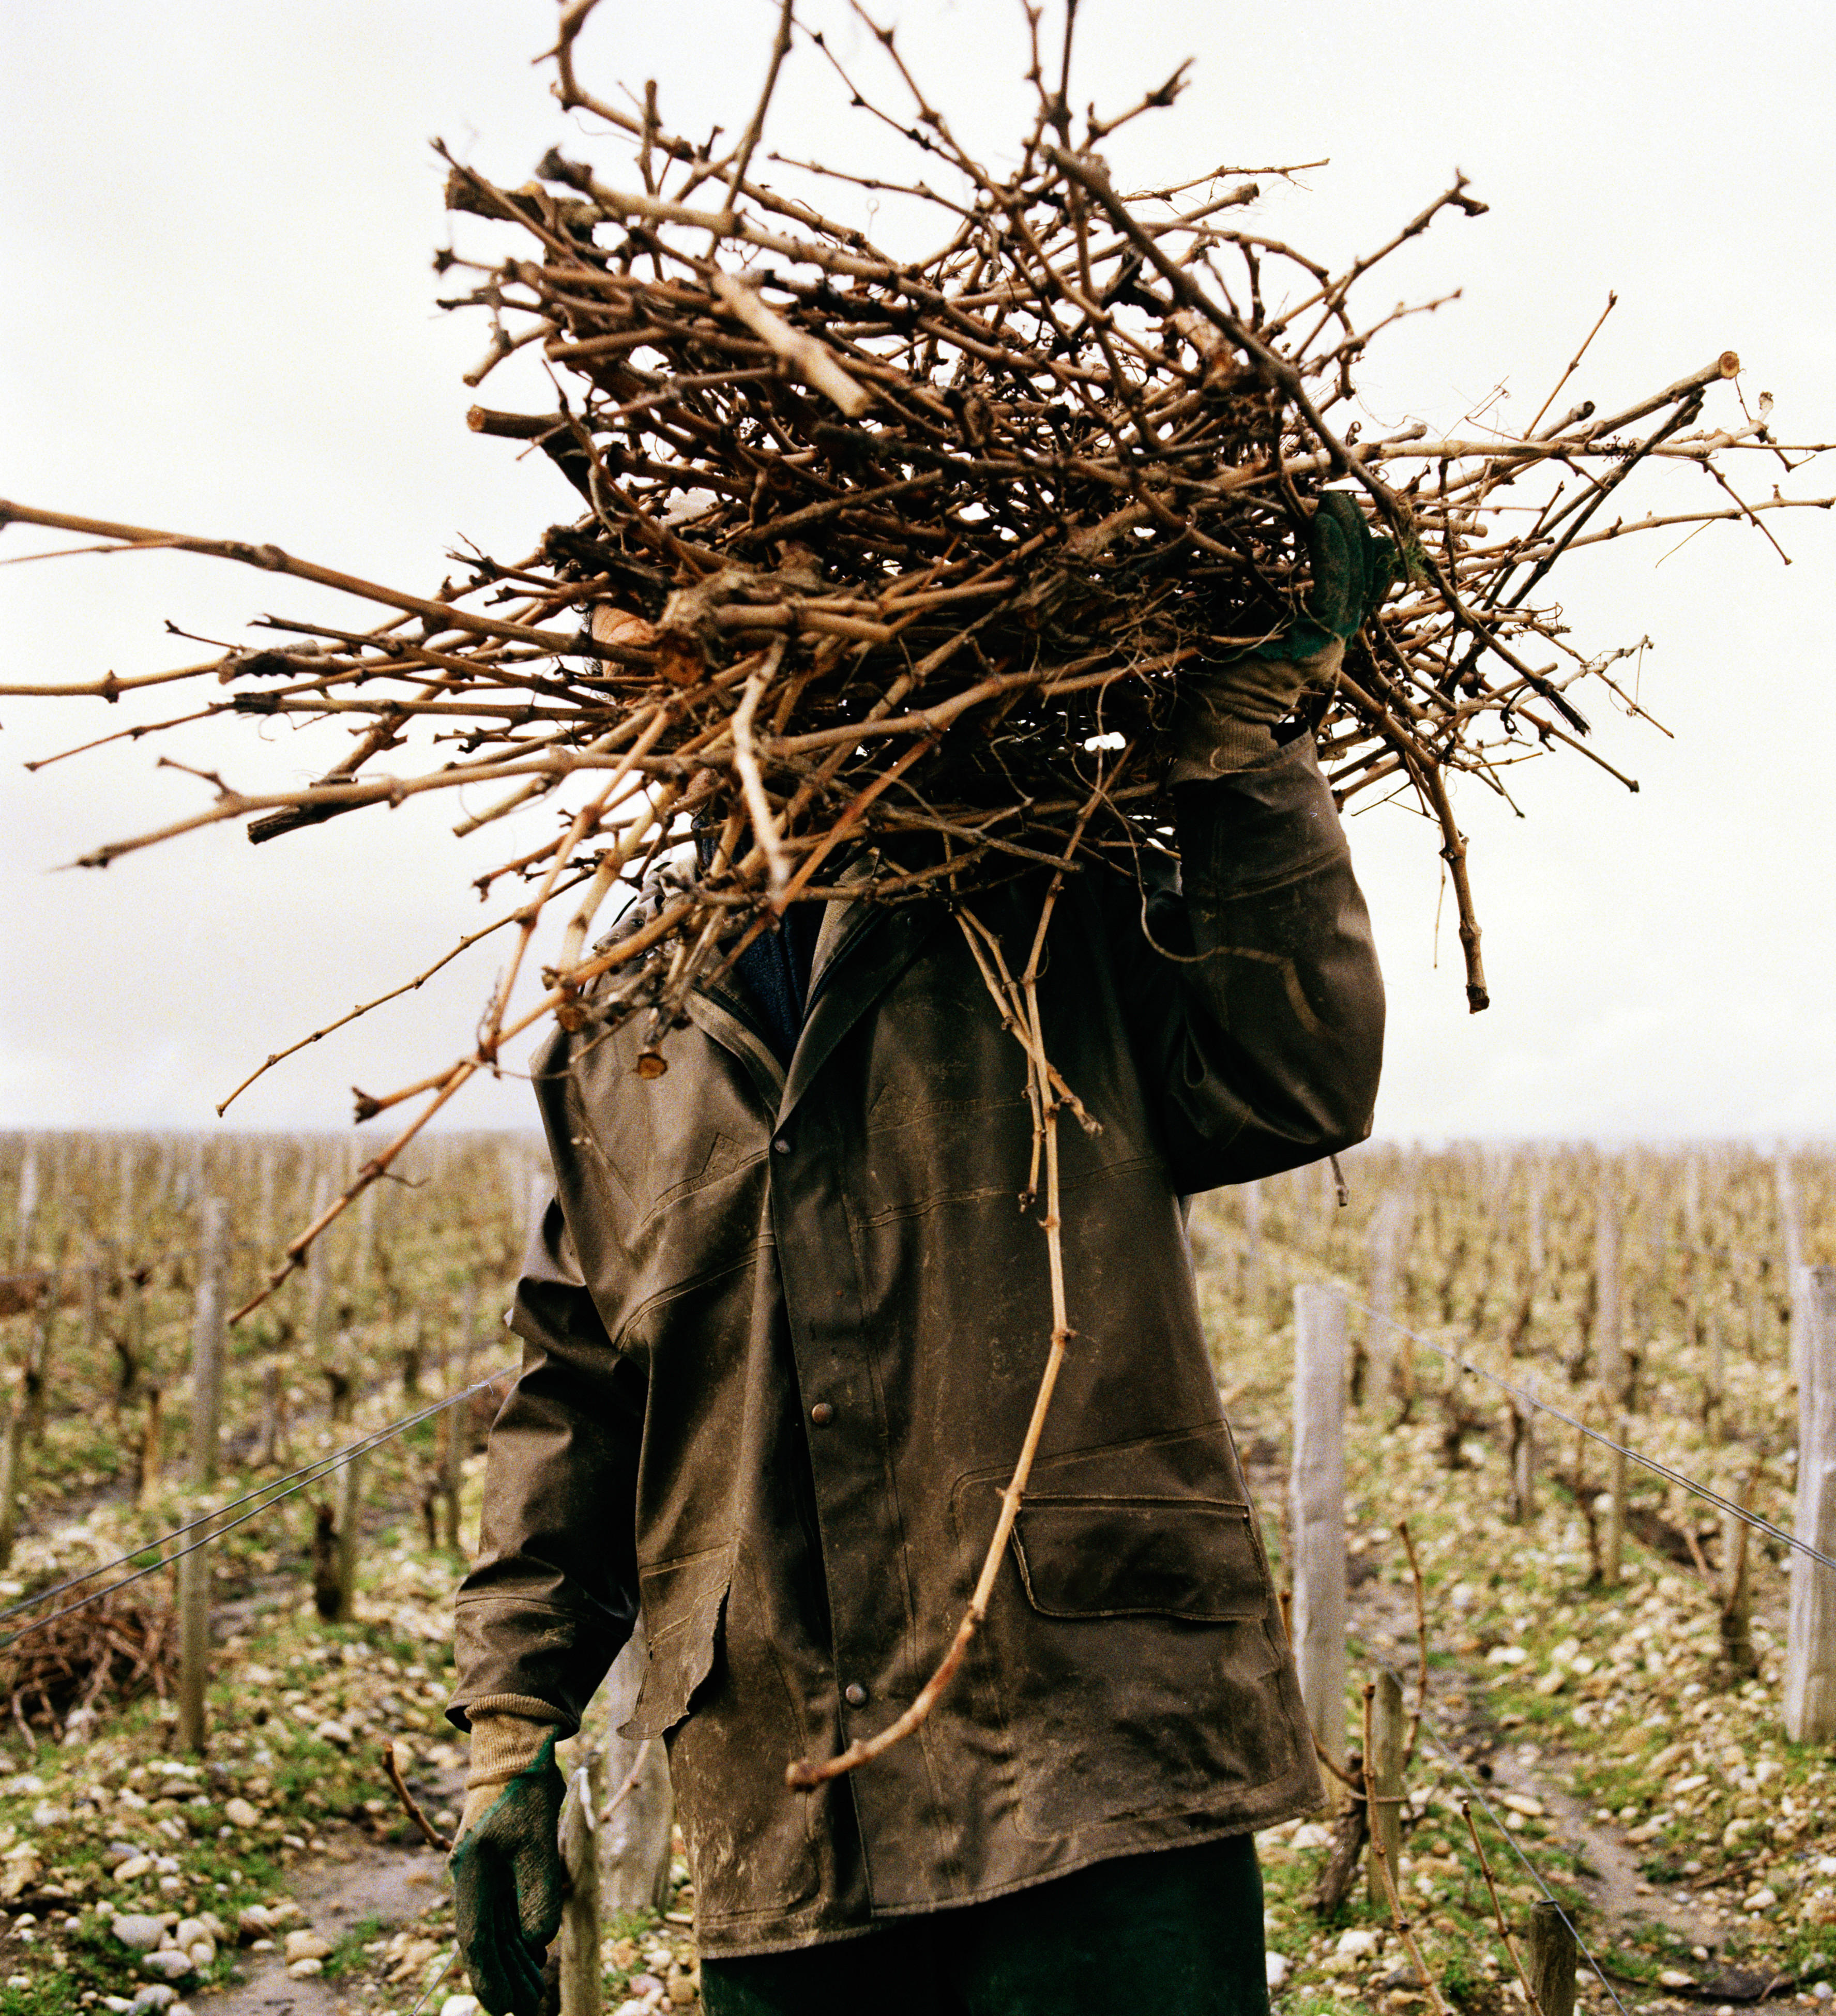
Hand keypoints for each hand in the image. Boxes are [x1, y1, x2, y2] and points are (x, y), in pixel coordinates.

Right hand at [450, 1730, 565, 2015]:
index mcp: (471, 1876)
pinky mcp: (501, 1865)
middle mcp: (473, 1879)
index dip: (488, 1977)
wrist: (515, 1753)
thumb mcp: (536, 1842)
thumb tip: (538, 1942)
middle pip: (485, 1941)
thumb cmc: (524, 1793)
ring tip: (532, 1991)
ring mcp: (485, 1873)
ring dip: (513, 1960)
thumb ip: (536, 1893)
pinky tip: (536, 1952)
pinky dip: (519, 1934)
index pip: (476, 1940)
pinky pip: (506, 1910)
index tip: (503, 2008)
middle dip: (503, 1977)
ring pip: (497, 1929)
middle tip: (525, 2009)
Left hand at [1171, 492, 1395, 777]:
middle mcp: (1333, 638)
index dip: (1351, 547)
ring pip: (1351, 577)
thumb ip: (1275, 605)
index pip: (1350, 584)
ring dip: (1346, 534)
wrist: (1222, 718)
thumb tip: (1270, 570)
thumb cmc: (1227, 676)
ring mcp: (1329, 639)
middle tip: (1341, 496)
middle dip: (1354, 533)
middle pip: (1359, 577)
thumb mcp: (1255, 628)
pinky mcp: (1317, 638)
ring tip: (1335, 500)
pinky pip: (1332, 585)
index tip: (1340, 512)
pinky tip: (1325, 522)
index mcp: (1323, 636)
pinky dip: (1331, 551)